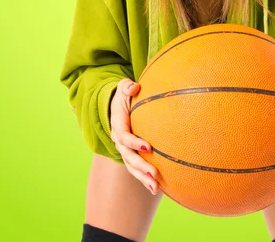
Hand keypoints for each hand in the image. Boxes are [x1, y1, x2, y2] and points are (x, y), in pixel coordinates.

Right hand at [109, 78, 158, 194]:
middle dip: (141, 166)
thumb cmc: (125, 94)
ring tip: (155, 187)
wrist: (118, 105)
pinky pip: (136, 170)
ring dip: (142, 178)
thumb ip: (127, 86)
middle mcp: (119, 140)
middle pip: (128, 156)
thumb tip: (134, 87)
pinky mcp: (130, 155)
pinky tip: (156, 189)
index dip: (134, 143)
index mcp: (118, 124)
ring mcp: (124, 150)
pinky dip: (144, 179)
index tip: (148, 147)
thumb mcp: (124, 86)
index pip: (124, 136)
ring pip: (131, 167)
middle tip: (154, 173)